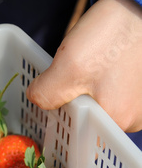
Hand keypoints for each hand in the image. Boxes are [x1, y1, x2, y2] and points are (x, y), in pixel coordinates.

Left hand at [27, 0, 141, 132]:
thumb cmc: (112, 35)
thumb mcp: (69, 67)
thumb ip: (47, 93)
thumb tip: (36, 101)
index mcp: (116, 120)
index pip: (77, 133)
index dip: (58, 118)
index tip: (48, 100)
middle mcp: (133, 119)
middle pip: (87, 119)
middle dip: (70, 102)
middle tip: (64, 76)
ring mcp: (141, 104)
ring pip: (98, 104)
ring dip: (84, 91)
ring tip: (82, 67)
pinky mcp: (140, 87)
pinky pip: (111, 92)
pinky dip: (98, 82)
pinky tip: (96, 64)